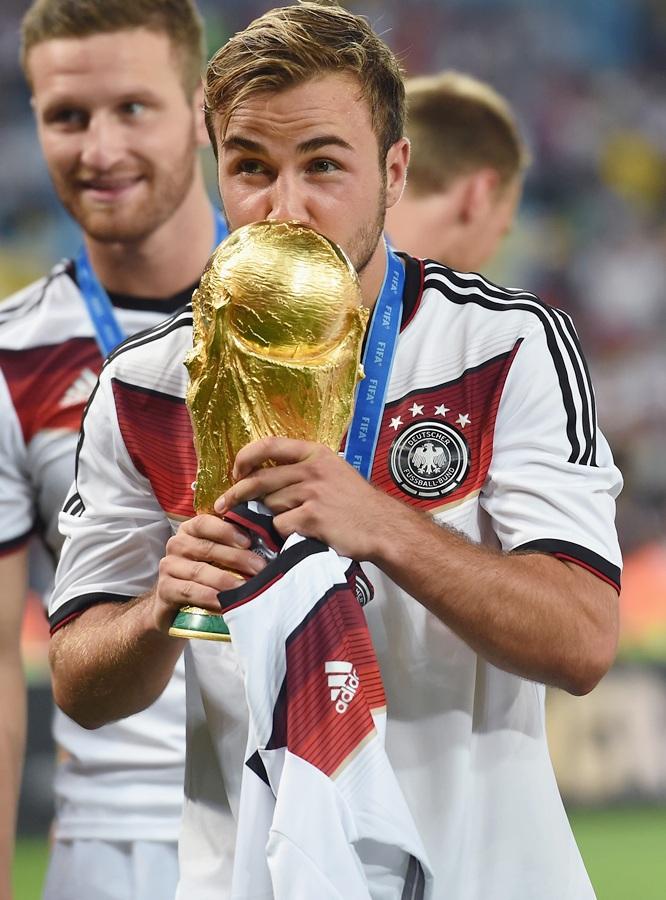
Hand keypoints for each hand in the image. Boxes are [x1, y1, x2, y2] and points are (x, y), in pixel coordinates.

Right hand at [149, 513, 267, 632]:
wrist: (176, 605)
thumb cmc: (206, 576)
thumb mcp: (219, 558)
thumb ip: (235, 547)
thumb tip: (269, 546)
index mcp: (190, 530)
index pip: (205, 522)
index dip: (227, 530)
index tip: (248, 541)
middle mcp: (177, 544)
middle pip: (207, 547)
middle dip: (236, 558)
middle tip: (259, 568)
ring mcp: (169, 566)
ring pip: (199, 570)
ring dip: (225, 579)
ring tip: (245, 588)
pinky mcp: (164, 589)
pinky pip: (188, 590)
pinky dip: (208, 596)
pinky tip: (224, 602)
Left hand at [215, 436, 395, 559]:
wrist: (383, 527)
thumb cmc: (357, 503)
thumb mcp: (334, 472)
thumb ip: (303, 469)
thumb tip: (263, 476)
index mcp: (315, 453)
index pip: (268, 445)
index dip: (245, 457)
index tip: (236, 471)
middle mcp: (312, 469)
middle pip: (259, 479)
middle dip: (236, 493)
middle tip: (223, 504)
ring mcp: (312, 493)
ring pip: (269, 505)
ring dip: (272, 517)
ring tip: (292, 523)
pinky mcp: (312, 517)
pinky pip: (280, 525)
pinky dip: (284, 534)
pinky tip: (300, 535)